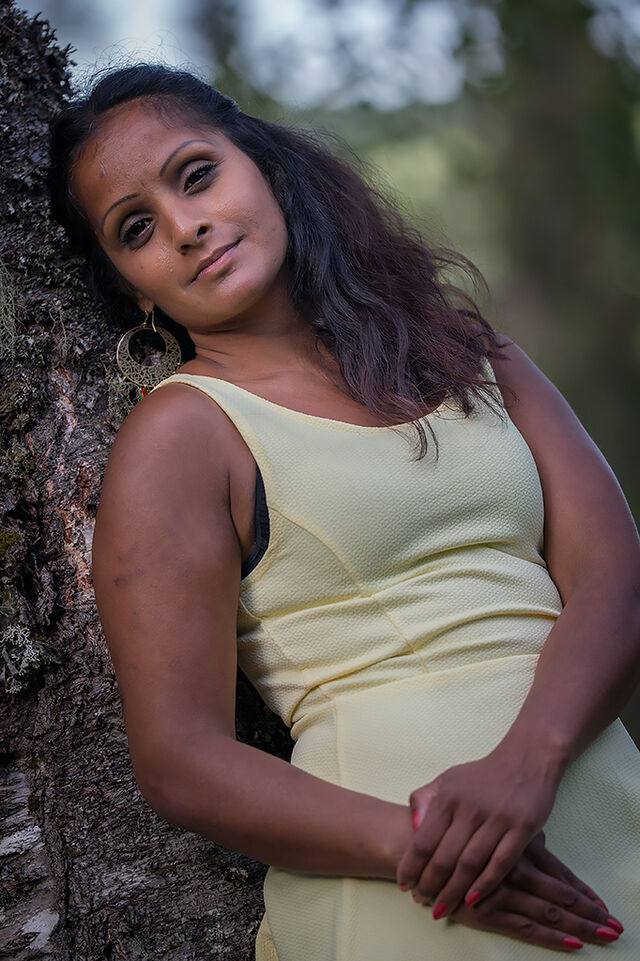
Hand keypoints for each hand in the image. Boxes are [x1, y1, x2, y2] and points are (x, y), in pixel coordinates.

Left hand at [396, 743, 563, 916]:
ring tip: (441, 908)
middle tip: (421, 901)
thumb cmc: (483, 775)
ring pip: (470, 865)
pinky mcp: (523, 828)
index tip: (403, 884)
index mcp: (449, 797)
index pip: (423, 840)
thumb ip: (425, 799)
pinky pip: (501, 863)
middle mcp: (470, 808)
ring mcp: (497, 818)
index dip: (411, 866)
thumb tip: (412, 827)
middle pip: (444, 858)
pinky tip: (471, 901)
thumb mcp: (449, 779)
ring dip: (453, 891)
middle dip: (429, 885)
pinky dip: (485, 885)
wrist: (527, 758)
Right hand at [415, 833, 624, 951]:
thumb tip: (543, 839)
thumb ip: (512, 833)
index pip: (558, 871)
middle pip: (560, 893)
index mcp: (514, 846)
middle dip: (589, 912)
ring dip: (581, 925)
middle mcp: (513, 868)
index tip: (606, 908)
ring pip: (549, 910)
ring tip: (608, 937)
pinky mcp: (485, 909)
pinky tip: (574, 943)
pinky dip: (551, 935)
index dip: (581, 890)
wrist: (409, 841)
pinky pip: (524, 925)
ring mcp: (501, 890)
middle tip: (618, 930)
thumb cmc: (449, 829)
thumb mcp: (489, 825)